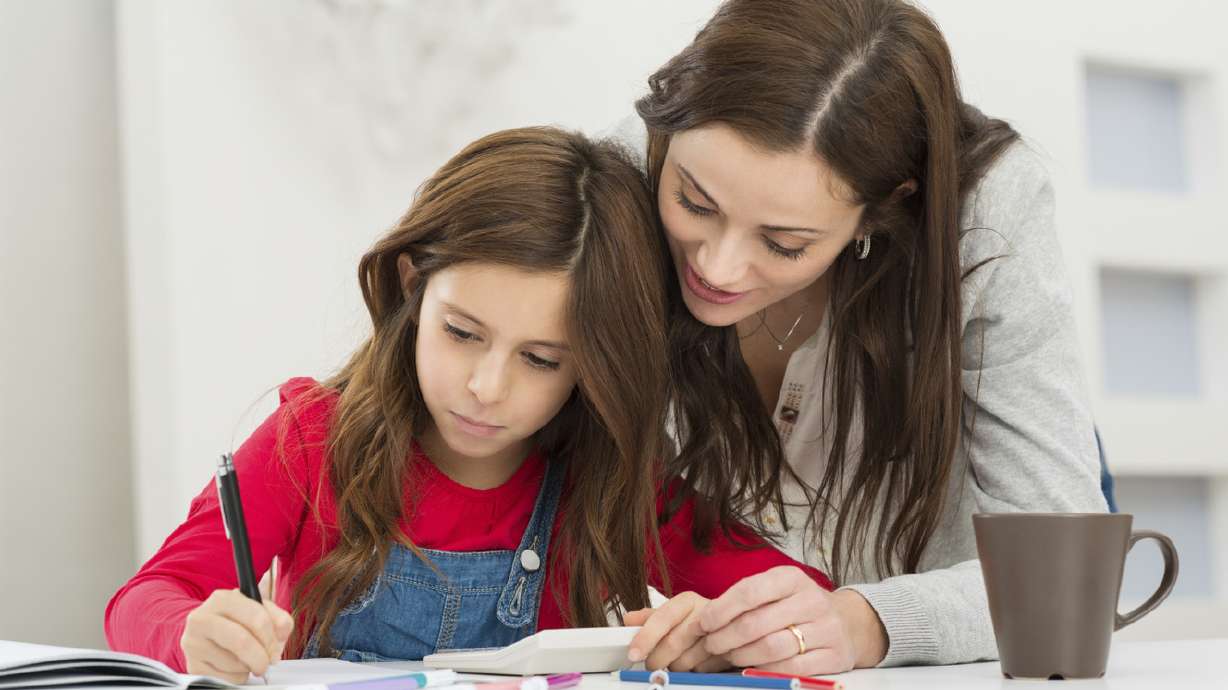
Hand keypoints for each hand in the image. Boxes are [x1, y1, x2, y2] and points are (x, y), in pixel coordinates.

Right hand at [180, 589, 294, 682]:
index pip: (256, 618)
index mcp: (222, 599)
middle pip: (241, 642)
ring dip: (248, 666)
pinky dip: (236, 677)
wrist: (205, 632)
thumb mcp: (258, 610)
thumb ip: (278, 618)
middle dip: (261, 656)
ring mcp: (193, 643)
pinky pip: (224, 679)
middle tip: (267, 662)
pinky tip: (233, 666)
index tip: (276, 647)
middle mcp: (202, 619)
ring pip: (233, 663)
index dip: (271, 637)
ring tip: (246, 658)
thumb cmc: (236, 620)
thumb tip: (282, 634)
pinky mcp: (192, 666)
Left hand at [624, 592, 731, 671]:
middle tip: (652, 663)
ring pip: (687, 661)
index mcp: (688, 601)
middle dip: (657, 658)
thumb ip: (650, 617)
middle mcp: (705, 613)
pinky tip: (695, 662)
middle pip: (673, 643)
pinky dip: (694, 671)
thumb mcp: (672, 614)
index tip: (634, 653)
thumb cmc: (696, 620)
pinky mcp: (731, 652)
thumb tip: (628, 620)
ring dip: (676, 666)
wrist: (731, 626)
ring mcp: (721, 633)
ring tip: (677, 659)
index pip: (662, 618)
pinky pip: (704, 670)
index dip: (646, 637)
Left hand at [699, 566, 886, 673]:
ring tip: (729, 656)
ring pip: (772, 648)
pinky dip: (765, 670)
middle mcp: (812, 600)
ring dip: (742, 655)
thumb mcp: (777, 590)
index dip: (721, 609)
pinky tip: (752, 667)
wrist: (847, 622)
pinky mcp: (835, 656)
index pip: (750, 591)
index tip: (703, 623)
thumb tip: (704, 620)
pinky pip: (791, 667)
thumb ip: (746, 600)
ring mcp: (827, 629)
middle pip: (757, 623)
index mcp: (792, 578)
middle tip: (711, 644)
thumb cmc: (798, 606)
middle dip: (726, 637)